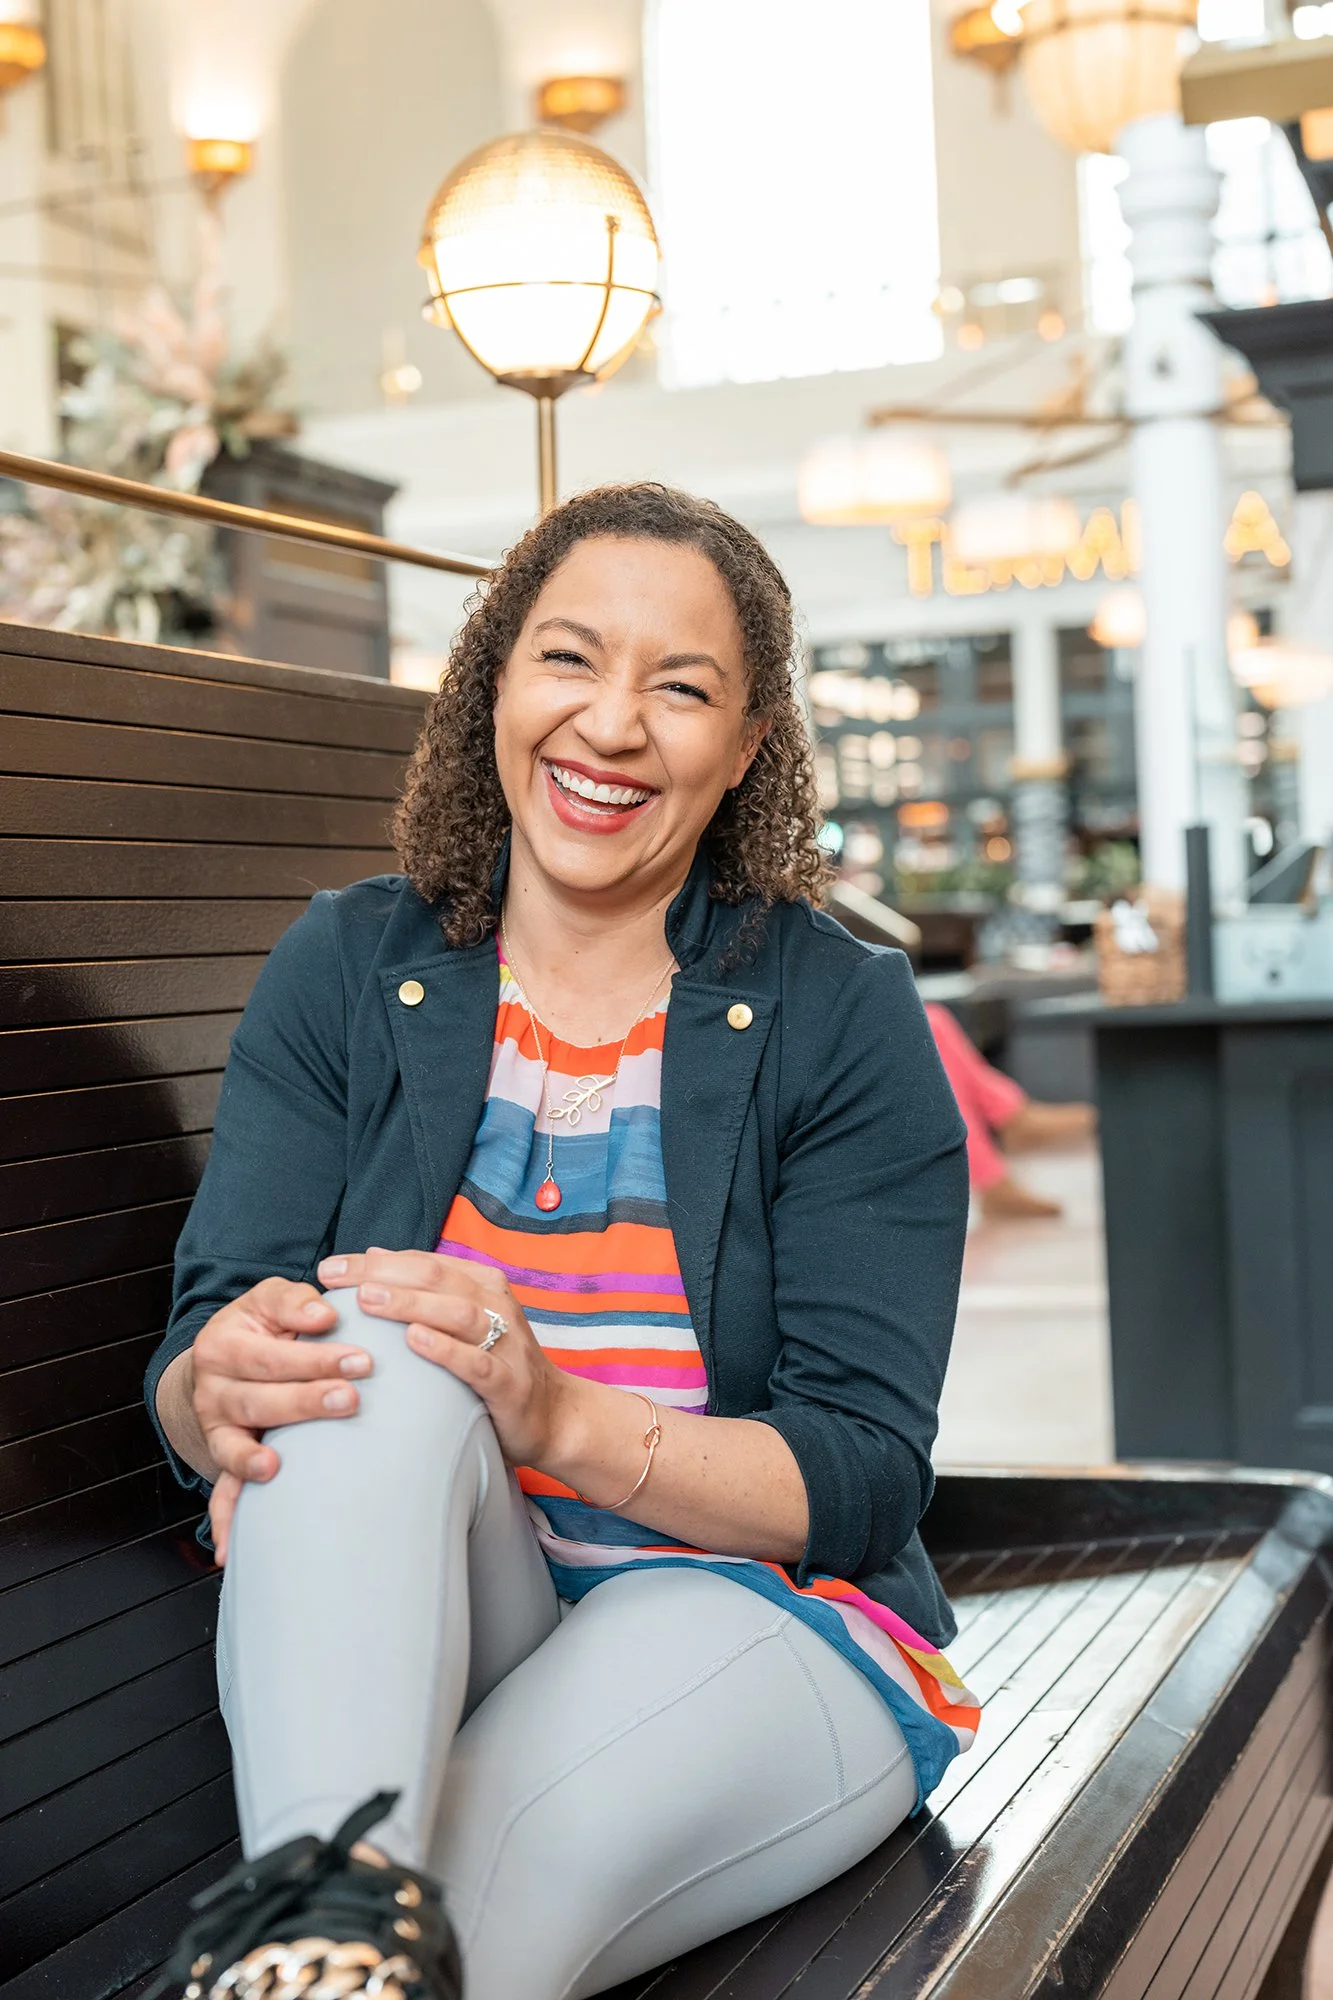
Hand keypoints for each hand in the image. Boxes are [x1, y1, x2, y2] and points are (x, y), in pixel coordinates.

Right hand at [188, 1277, 373, 1562]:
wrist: (224, 1356)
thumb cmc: (263, 1325)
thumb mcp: (271, 1300)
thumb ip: (295, 1302)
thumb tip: (323, 1316)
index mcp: (223, 1342)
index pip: (271, 1353)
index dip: (315, 1357)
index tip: (362, 1359)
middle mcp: (212, 1387)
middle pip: (258, 1398)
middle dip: (305, 1401)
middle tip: (351, 1399)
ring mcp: (215, 1426)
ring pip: (235, 1444)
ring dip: (257, 1459)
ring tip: (279, 1465)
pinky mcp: (221, 1455)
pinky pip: (221, 1490)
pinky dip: (224, 1517)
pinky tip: (228, 1545)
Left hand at [316, 1249, 578, 1469]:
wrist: (553, 1416)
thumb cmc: (497, 1365)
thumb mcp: (462, 1320)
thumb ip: (424, 1290)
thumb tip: (372, 1256)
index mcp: (482, 1284)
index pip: (422, 1262)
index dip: (374, 1262)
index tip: (329, 1268)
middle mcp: (496, 1305)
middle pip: (435, 1278)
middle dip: (382, 1275)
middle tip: (336, 1278)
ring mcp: (506, 1342)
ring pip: (456, 1313)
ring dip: (410, 1304)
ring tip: (368, 1300)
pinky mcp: (510, 1381)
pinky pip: (477, 1362)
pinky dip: (446, 1349)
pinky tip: (415, 1342)